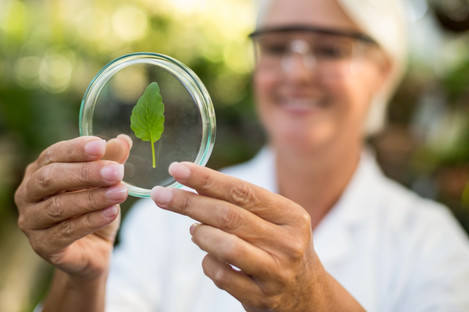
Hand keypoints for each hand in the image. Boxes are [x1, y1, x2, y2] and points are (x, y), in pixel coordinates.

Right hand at [14, 135, 131, 279]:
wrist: (93, 248)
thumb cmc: (94, 207)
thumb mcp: (105, 182)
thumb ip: (110, 161)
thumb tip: (123, 140)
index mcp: (39, 170)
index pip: (53, 154)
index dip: (76, 149)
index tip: (101, 145)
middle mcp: (27, 194)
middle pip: (50, 178)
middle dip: (85, 173)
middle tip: (116, 171)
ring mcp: (31, 222)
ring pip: (58, 206)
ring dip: (92, 198)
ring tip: (120, 192)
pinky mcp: (43, 246)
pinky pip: (66, 232)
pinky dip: (91, 221)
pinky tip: (112, 212)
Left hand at [151, 162, 360, 311]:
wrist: (307, 297)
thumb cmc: (282, 248)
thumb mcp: (274, 221)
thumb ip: (241, 204)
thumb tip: (195, 184)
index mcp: (291, 215)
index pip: (242, 191)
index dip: (207, 179)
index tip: (177, 169)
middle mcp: (287, 242)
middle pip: (228, 216)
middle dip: (189, 203)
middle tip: (161, 195)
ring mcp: (275, 272)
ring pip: (225, 246)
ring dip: (200, 234)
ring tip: (192, 230)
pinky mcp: (261, 297)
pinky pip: (222, 276)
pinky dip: (207, 263)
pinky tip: (208, 257)